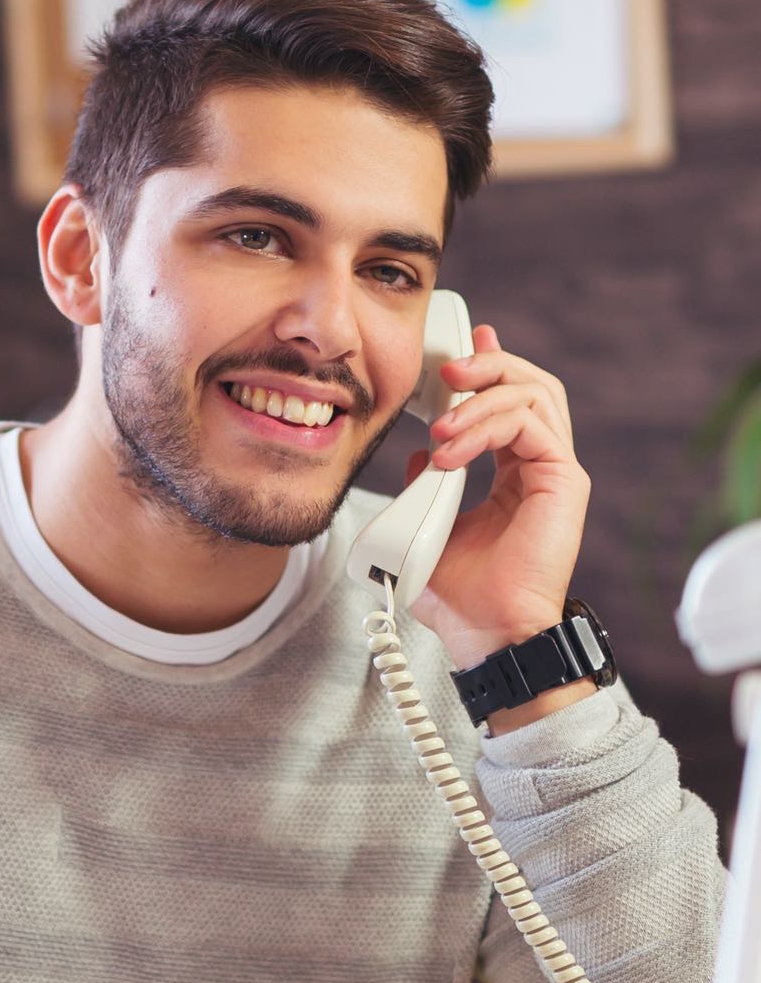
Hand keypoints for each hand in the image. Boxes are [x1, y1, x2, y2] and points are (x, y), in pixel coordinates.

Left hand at [405, 323, 588, 668]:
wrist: (486, 633)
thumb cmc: (459, 594)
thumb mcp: (425, 527)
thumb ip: (424, 487)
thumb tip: (417, 455)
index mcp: (512, 473)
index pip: (509, 403)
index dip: (487, 368)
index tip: (458, 349)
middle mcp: (540, 466)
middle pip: (529, 385)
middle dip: (487, 365)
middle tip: (448, 368)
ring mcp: (556, 471)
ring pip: (534, 395)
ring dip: (480, 398)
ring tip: (439, 424)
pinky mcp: (564, 481)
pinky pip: (530, 426)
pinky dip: (486, 427)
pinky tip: (450, 451)